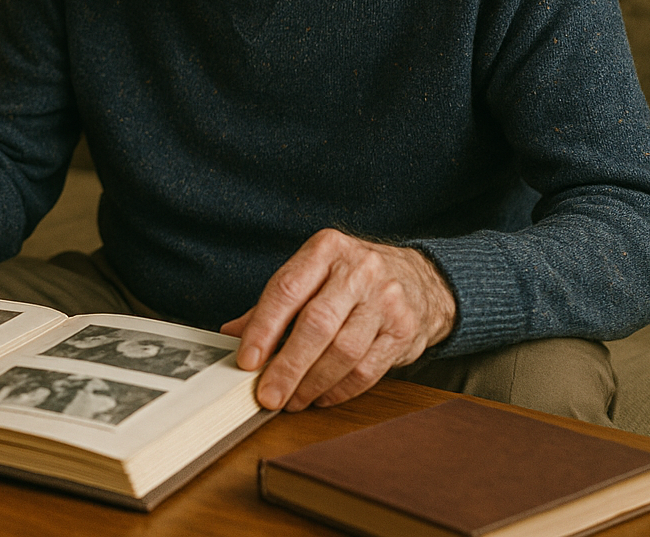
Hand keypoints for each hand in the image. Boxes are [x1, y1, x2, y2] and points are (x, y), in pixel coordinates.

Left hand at [220, 228, 456, 411]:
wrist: (418, 279)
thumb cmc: (351, 278)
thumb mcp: (312, 274)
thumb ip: (272, 305)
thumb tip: (231, 335)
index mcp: (326, 249)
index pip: (287, 290)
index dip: (263, 329)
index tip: (247, 361)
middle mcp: (359, 270)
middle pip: (316, 325)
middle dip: (287, 366)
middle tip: (268, 395)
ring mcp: (386, 300)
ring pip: (343, 352)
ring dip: (312, 383)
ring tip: (292, 400)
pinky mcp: (404, 330)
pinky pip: (367, 370)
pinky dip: (339, 390)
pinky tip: (321, 396)